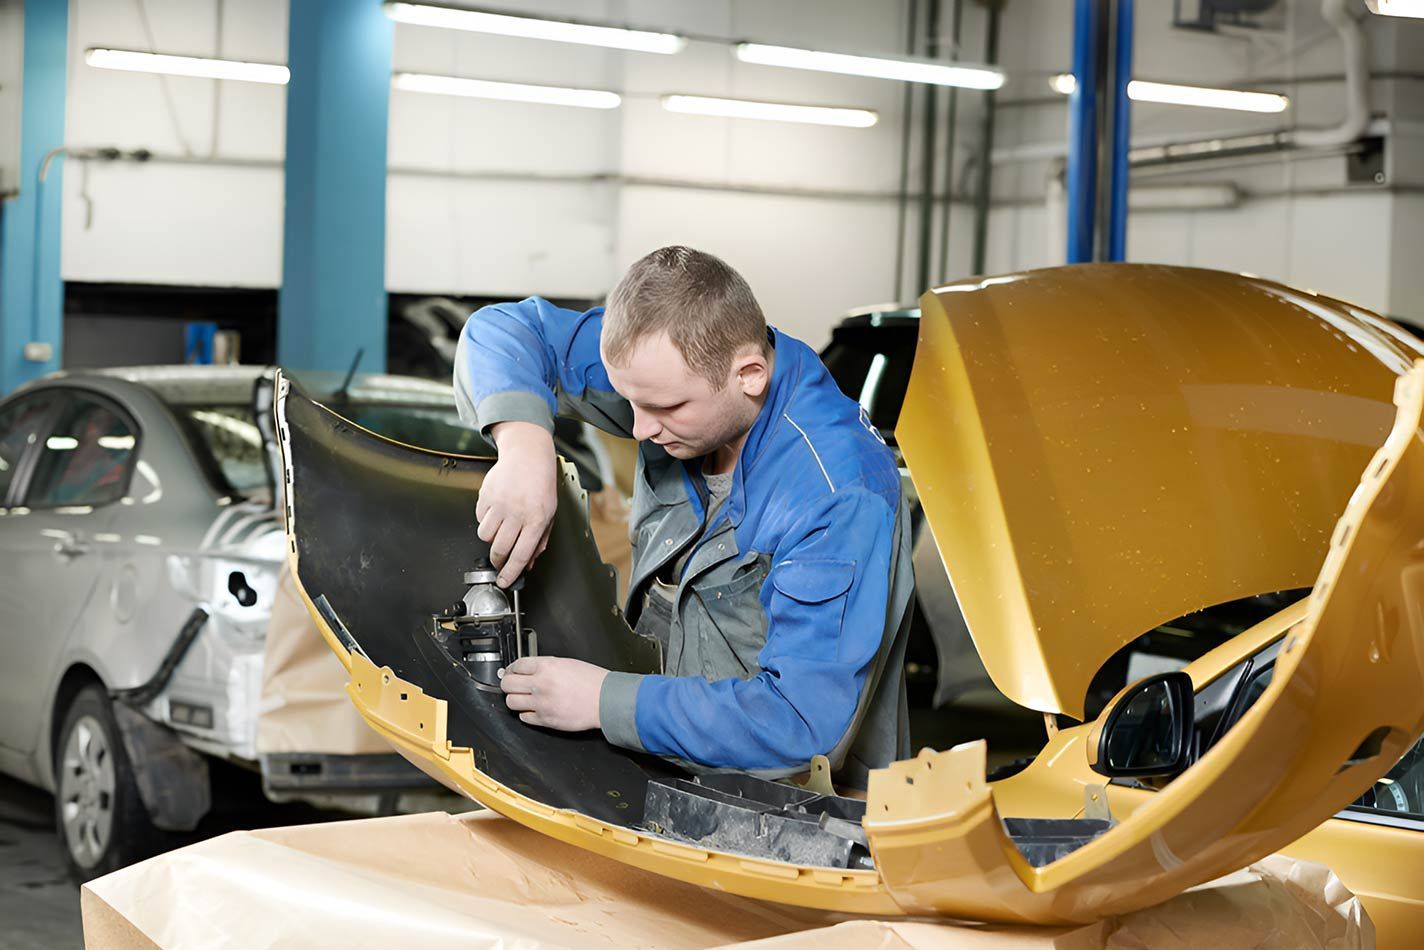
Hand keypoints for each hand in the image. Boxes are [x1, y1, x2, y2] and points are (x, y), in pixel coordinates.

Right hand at [477, 422, 556, 586]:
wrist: (528, 456)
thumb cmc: (541, 485)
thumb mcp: (549, 514)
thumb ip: (539, 541)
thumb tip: (528, 564)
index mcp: (536, 520)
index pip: (521, 555)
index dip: (511, 573)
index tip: (504, 581)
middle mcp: (517, 513)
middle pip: (499, 549)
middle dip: (498, 561)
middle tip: (499, 561)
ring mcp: (500, 504)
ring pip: (485, 536)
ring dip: (491, 539)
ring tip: (500, 530)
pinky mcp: (486, 495)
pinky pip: (479, 518)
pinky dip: (485, 521)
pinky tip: (496, 512)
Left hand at [500, 656, 607, 731]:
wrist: (606, 700)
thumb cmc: (593, 682)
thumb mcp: (567, 663)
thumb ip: (546, 666)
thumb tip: (530, 670)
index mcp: (546, 666)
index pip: (516, 665)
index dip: (511, 669)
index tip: (512, 672)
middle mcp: (540, 684)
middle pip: (507, 684)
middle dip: (508, 684)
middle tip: (513, 685)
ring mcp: (541, 703)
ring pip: (511, 702)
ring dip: (515, 700)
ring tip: (523, 698)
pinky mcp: (545, 719)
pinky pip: (524, 717)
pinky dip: (527, 714)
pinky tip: (534, 709)